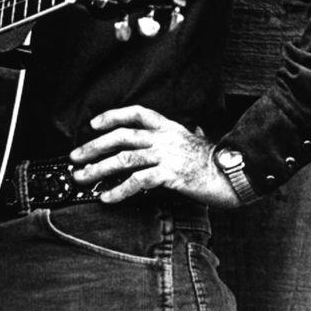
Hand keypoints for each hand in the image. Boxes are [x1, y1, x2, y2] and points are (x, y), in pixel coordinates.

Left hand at [70, 105, 241, 208]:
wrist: (235, 174)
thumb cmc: (216, 161)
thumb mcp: (195, 141)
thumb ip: (184, 136)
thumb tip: (190, 131)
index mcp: (169, 127)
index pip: (136, 113)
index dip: (112, 116)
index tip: (93, 124)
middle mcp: (165, 137)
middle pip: (122, 136)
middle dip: (94, 146)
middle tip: (75, 157)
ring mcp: (167, 155)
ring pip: (125, 158)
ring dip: (99, 168)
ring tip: (81, 178)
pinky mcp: (170, 175)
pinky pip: (138, 182)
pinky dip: (119, 190)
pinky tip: (107, 197)